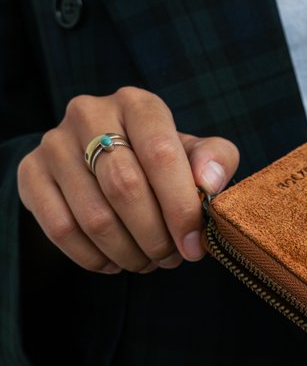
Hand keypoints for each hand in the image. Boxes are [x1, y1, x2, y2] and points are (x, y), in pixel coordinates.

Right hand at [17, 86, 238, 273]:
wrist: (100, 159)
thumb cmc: (157, 160)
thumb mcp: (194, 154)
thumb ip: (215, 160)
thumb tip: (209, 182)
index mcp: (137, 104)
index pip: (161, 154)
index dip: (180, 207)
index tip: (194, 244)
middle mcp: (90, 113)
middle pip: (125, 187)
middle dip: (155, 236)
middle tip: (170, 258)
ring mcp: (54, 143)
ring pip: (94, 216)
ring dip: (127, 252)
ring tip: (147, 262)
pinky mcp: (31, 173)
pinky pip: (60, 229)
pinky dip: (93, 257)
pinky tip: (114, 262)